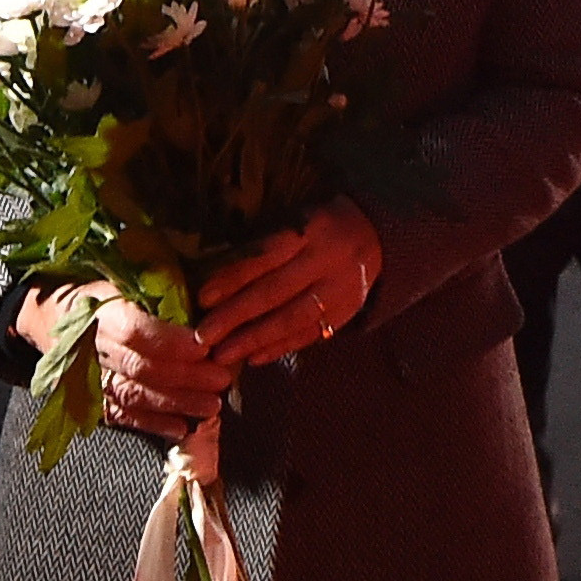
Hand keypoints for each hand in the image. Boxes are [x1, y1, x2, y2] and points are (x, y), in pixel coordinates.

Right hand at [24, 285, 232, 436]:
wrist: (49, 314)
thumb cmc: (101, 291)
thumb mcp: (123, 276)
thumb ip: (157, 289)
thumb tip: (204, 300)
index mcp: (100, 311)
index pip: (134, 331)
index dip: (171, 342)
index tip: (205, 346)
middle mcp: (91, 347)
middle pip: (139, 367)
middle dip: (185, 377)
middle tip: (221, 380)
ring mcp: (88, 377)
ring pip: (133, 395)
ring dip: (175, 404)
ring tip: (211, 407)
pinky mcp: (89, 398)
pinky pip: (121, 415)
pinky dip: (152, 424)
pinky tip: (181, 427)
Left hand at [195, 201, 385, 373]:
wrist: (378, 236)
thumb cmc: (319, 227)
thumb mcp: (295, 221)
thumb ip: (263, 247)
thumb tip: (214, 281)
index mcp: (311, 231)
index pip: (266, 257)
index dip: (233, 278)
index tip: (203, 299)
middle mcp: (328, 261)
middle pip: (276, 291)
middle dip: (236, 316)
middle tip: (203, 336)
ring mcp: (341, 290)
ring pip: (293, 318)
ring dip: (254, 339)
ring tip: (223, 355)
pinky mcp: (347, 312)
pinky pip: (310, 334)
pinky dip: (280, 348)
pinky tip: (253, 359)